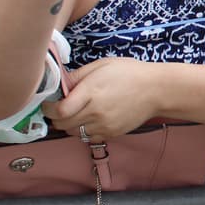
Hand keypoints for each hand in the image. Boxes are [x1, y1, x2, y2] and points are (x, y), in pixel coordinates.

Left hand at [43, 57, 158, 139]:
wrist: (157, 90)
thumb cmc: (130, 73)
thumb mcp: (101, 66)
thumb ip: (76, 76)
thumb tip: (59, 85)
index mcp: (91, 93)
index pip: (58, 110)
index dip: (48, 108)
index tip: (48, 103)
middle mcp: (96, 112)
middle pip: (62, 124)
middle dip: (55, 117)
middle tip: (59, 108)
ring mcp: (104, 125)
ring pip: (73, 133)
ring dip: (69, 124)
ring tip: (75, 113)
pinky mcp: (112, 133)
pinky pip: (89, 138)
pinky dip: (84, 131)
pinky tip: (90, 119)